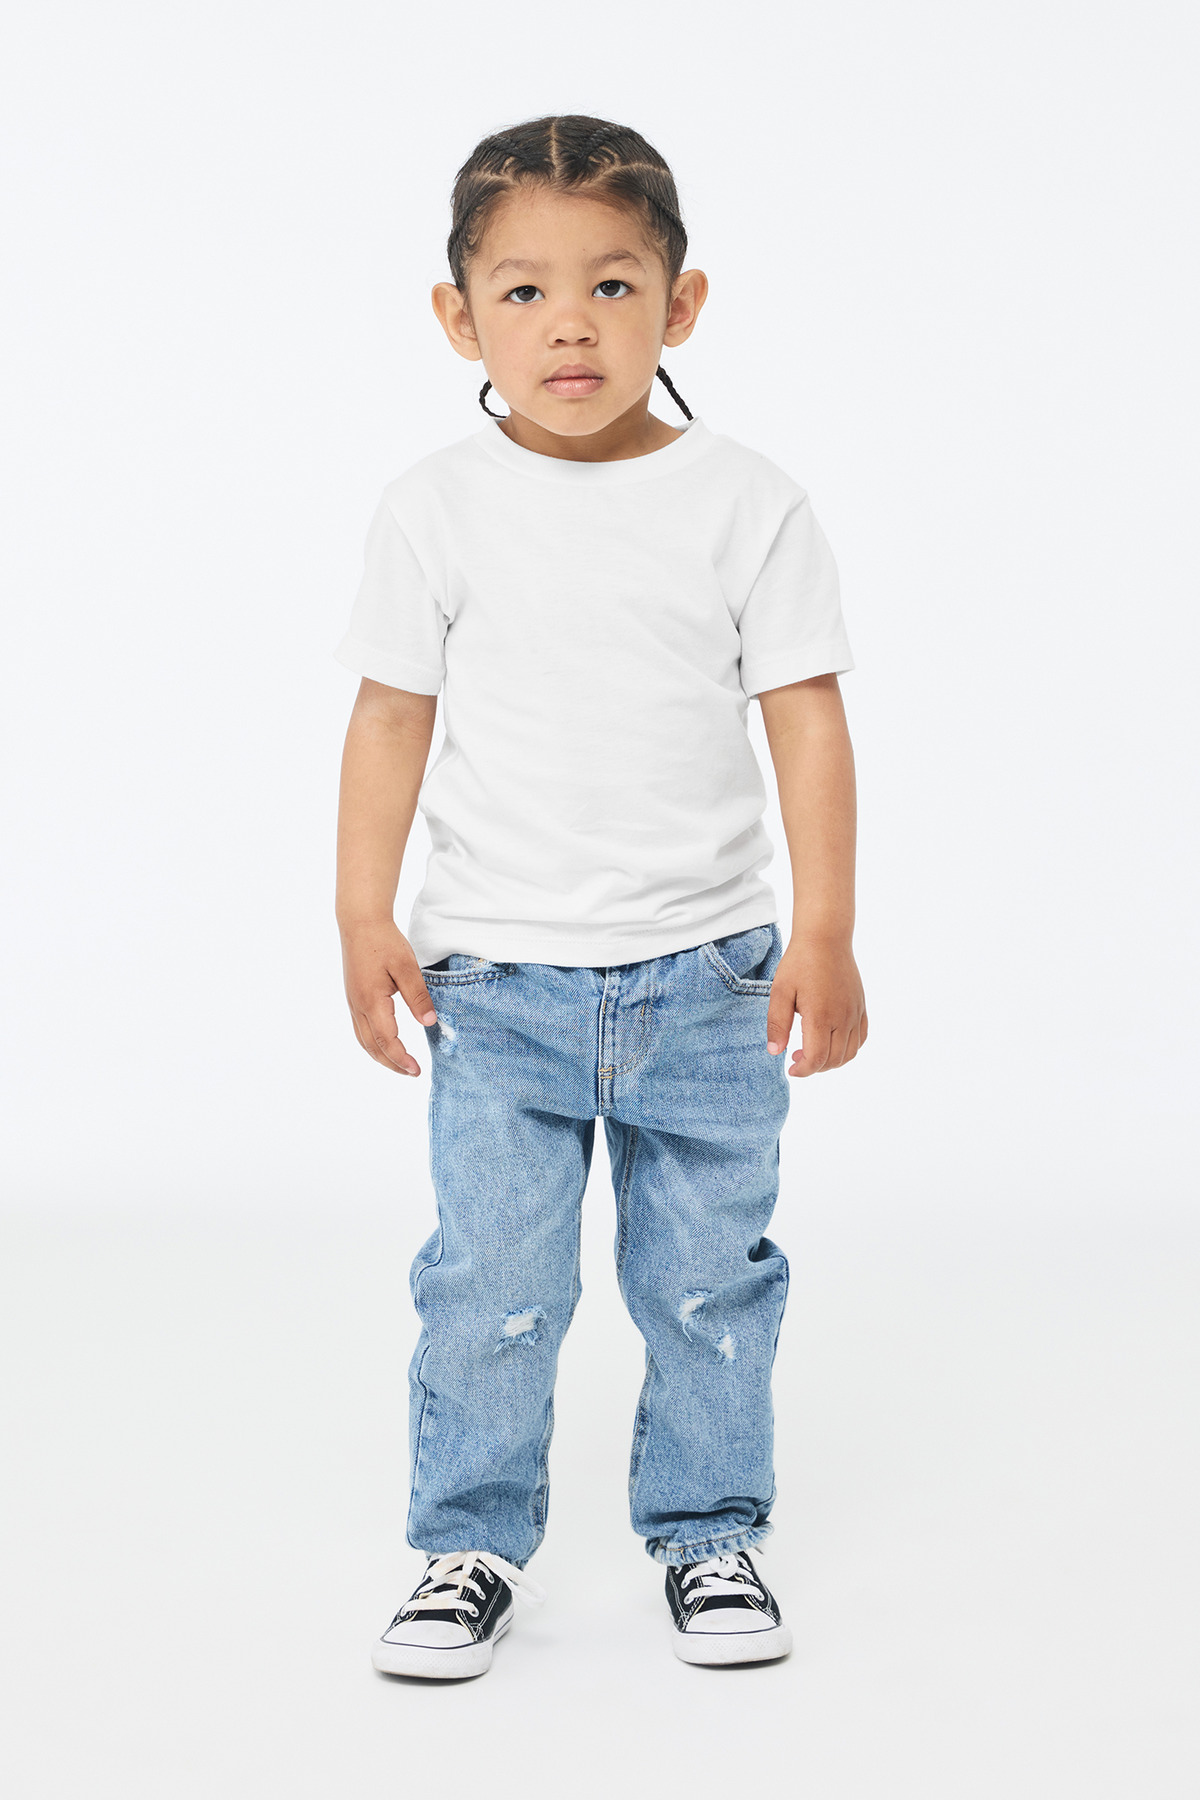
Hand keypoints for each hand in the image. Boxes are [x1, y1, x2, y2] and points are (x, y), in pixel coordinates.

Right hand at [340, 919, 438, 1075]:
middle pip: (372, 1047)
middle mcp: (358, 1006)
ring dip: (380, 1056)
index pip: (387, 1040)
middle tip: (411, 1073)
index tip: (417, 1070)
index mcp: (372, 1001)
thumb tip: (430, 1023)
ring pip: (363, 1040)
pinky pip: (360, 1029)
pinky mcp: (353, 997)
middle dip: (391, 1063)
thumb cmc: (384, 941)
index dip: (402, 1058)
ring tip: (399, 1064)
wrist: (360, 923)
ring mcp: (352, 1003)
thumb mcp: (407, 967)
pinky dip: (373, 1043)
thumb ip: (418, 996)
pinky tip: (384, 1043)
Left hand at [766, 937, 867, 1076]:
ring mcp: (855, 1013)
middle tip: (796, 1058)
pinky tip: (832, 1042)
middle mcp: (842, 1017)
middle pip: (834, 1060)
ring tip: (812, 1052)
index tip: (790, 1069)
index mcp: (820, 1016)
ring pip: (849, 1053)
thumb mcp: (780, 991)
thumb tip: (775, 1052)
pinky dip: (848, 1049)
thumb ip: (777, 1024)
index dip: (803, 1071)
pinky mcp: (861, 1007)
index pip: (816, 1059)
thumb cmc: (800, 963)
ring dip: (831, 1061)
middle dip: (814, 1067)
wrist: (825, 938)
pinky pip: (860, 1038)